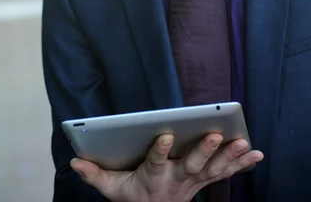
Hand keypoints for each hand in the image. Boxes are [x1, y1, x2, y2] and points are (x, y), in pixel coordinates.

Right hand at [70, 133, 262, 201]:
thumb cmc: (132, 196)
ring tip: (243, 142)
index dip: (160, 150)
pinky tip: (256, 153)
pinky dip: (241, 163)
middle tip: (213, 135)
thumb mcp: (111, 189)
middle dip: (203, 150)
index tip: (165, 136)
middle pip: (191, 164)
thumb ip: (94, 174)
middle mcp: (176, 180)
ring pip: (213, 168)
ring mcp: (193, 181)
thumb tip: (74, 160)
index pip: (155, 162)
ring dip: (229, 156)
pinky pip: (224, 172)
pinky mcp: (204, 180)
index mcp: (152, 177)